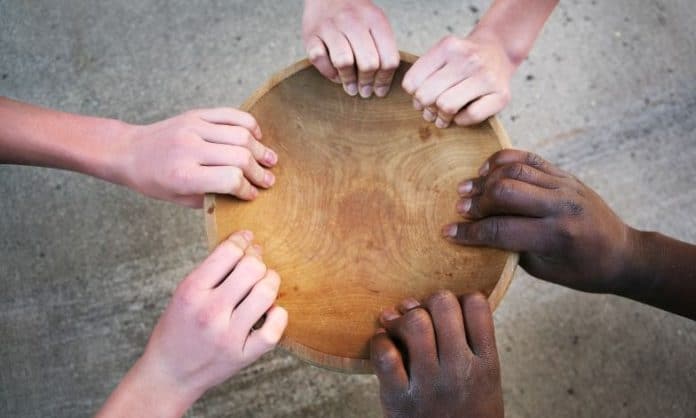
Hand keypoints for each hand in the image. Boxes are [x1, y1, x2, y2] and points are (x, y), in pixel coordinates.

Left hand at [121, 108, 277, 207]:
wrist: (129, 151)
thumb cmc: (154, 180)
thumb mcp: (180, 199)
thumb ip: (212, 197)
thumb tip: (244, 193)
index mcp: (184, 175)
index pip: (230, 180)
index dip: (247, 189)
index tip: (253, 194)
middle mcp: (190, 148)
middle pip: (240, 156)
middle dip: (259, 171)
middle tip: (269, 180)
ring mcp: (194, 127)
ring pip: (241, 134)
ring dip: (260, 149)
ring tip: (270, 159)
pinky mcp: (196, 114)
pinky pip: (232, 115)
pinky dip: (250, 125)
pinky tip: (256, 136)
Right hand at [137, 231, 286, 408]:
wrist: (169, 374)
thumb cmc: (178, 328)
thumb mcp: (184, 293)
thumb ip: (212, 270)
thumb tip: (246, 242)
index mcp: (192, 291)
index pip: (227, 253)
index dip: (241, 241)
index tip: (246, 240)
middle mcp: (210, 312)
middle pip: (252, 269)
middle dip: (257, 260)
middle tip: (256, 264)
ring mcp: (228, 335)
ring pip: (266, 293)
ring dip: (270, 282)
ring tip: (264, 284)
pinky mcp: (243, 355)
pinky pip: (274, 330)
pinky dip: (278, 316)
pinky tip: (270, 311)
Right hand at [302, 0, 399, 97]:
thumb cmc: (356, 17)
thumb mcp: (376, 25)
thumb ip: (383, 50)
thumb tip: (380, 86)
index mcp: (375, 20)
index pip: (388, 59)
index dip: (385, 80)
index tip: (380, 90)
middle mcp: (353, 22)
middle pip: (368, 63)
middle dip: (367, 82)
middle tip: (364, 91)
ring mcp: (330, 27)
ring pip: (344, 62)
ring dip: (348, 80)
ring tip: (351, 87)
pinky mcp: (311, 34)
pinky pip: (319, 60)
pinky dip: (328, 71)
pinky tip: (335, 74)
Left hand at [371, 291, 503, 417]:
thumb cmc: (467, 416)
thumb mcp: (486, 383)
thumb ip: (472, 346)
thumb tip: (435, 303)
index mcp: (486, 365)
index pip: (477, 306)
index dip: (462, 298)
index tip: (453, 309)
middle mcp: (460, 371)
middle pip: (443, 305)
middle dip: (430, 301)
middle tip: (424, 312)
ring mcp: (428, 384)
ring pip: (415, 323)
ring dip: (404, 317)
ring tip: (399, 323)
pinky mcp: (399, 398)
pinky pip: (385, 353)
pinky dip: (380, 341)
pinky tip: (383, 343)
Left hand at [402, 31, 515, 127]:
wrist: (499, 50)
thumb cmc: (464, 59)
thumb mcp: (442, 53)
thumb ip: (424, 72)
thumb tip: (417, 103)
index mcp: (448, 47)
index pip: (412, 82)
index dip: (413, 95)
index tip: (420, 97)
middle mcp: (468, 59)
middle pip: (427, 96)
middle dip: (425, 107)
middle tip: (431, 110)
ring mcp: (486, 76)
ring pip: (446, 106)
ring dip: (441, 117)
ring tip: (443, 116)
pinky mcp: (501, 95)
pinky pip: (471, 115)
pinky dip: (461, 120)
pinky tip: (461, 115)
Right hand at [443, 149, 634, 293]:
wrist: (621, 252)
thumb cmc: (581, 270)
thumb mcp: (544, 268)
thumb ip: (512, 246)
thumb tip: (477, 229)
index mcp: (556, 236)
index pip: (501, 230)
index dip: (469, 233)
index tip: (448, 234)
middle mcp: (561, 206)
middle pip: (505, 192)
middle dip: (476, 201)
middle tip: (460, 209)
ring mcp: (565, 185)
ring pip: (514, 171)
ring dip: (485, 179)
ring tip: (466, 188)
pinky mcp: (565, 174)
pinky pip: (529, 159)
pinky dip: (503, 161)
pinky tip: (486, 170)